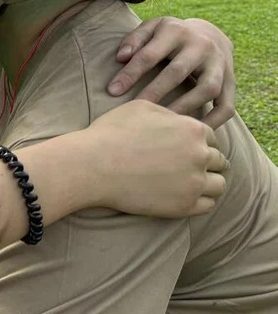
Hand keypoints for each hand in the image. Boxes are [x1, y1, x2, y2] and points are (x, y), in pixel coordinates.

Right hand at [82, 100, 227, 217]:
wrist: (94, 164)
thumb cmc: (112, 132)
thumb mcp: (141, 107)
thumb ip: (169, 114)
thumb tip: (177, 120)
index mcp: (192, 129)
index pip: (212, 137)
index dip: (199, 142)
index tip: (187, 149)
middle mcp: (200, 155)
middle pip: (219, 160)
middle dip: (207, 162)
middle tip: (189, 166)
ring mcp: (194, 182)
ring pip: (219, 184)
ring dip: (208, 182)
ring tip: (192, 183)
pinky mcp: (184, 205)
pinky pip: (207, 205)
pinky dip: (200, 200)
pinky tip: (185, 195)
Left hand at [109, 16, 235, 128]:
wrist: (211, 34)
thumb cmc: (170, 36)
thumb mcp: (152, 27)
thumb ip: (134, 39)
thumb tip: (121, 57)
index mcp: (176, 31)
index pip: (150, 54)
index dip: (131, 73)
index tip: (113, 91)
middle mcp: (201, 46)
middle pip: (178, 71)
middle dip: (154, 92)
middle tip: (136, 110)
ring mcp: (219, 64)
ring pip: (206, 89)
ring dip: (184, 108)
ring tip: (162, 124)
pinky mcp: (231, 82)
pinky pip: (226, 106)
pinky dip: (213, 122)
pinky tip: (193, 133)